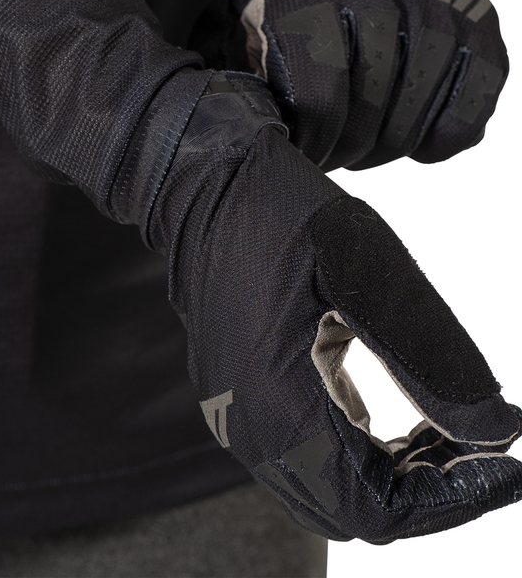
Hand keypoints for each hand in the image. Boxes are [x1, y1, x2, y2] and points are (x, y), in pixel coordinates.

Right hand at [116, 71, 521, 541]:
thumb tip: (502, 435)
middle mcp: (247, 426)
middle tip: (478, 444)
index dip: (450, 501)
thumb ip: (434, 363)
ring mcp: (235, 413)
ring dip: (392, 477)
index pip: (376, 509)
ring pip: (325, 491)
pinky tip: (390, 417)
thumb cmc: (287, 217)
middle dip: (425, 493)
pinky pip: (302, 457)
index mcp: (278, 405)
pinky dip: (357, 455)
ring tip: (443, 430)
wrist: (206, 186)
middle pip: (351, 512)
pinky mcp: (234, 395)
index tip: (505, 465)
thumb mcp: (373, 276)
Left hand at [189, 0, 507, 170]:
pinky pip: (466, 118)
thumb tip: (205, 125)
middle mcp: (381, 1)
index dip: (309, 144)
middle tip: (327, 143)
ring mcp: (437, 12)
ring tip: (359, 132)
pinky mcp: (479, 27)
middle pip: (368, 125)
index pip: (319, 106)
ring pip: (415, 128)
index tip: (299, 147)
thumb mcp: (234, 13)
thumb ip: (216, 65)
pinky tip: (406, 122)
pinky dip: (437, 136)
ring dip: (383, 147)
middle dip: (341, 150)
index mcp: (312, 2)